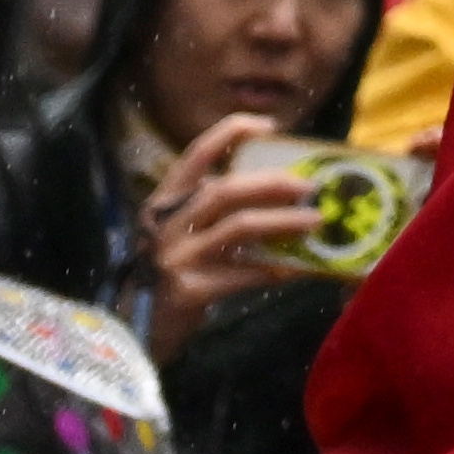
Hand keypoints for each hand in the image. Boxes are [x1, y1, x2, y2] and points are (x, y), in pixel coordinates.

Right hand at [142, 113, 324, 317]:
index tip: (270, 126)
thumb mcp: (184, 230)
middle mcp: (167, 224)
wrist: (139, 327)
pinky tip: (296, 268)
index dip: (233, 132)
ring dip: (282, 222)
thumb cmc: (173, 269)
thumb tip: (281, 189)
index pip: (197, 152)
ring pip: (238, 227)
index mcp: (166, 200)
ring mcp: (175, 257)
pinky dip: (272, 269)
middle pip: (224, 190)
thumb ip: (216, 208)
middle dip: (271, 184)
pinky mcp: (188, 291)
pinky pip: (242, 274)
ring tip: (314, 222)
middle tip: (307, 186)